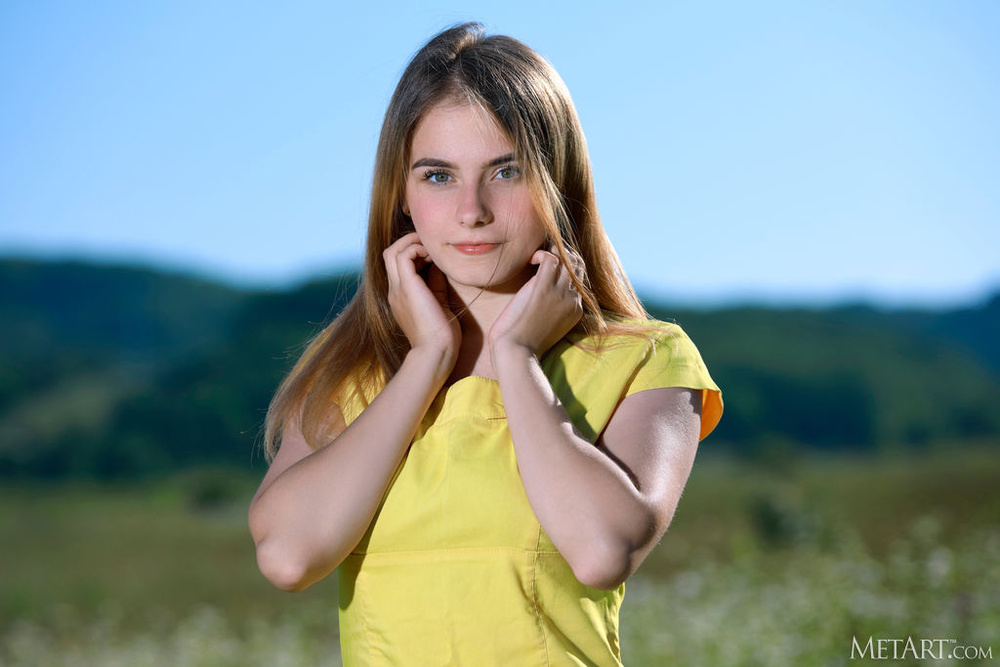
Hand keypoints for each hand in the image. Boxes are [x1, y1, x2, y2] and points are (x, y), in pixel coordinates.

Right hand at [384, 233, 460, 370]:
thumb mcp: (439, 303)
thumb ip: (435, 284)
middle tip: (431, 247)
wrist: (436, 352)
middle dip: (410, 243)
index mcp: (401, 297)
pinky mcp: (406, 287)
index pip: (397, 265)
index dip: (414, 253)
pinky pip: (403, 256)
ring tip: (431, 249)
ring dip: (412, 243)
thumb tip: (438, 266)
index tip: (434, 255)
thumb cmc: (442, 336)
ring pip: (392, 251)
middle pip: (389, 254)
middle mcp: (395, 291)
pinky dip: (417, 249)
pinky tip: (433, 257)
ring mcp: (398, 289)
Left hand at [488, 245, 583, 358]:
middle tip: (546, 253)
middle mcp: (573, 300)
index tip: (553, 263)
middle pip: (577, 267)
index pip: (580, 280)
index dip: (568, 267)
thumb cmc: (524, 345)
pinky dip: (541, 254)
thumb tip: (543, 300)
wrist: (516, 353)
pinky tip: (531, 260)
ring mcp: (560, 294)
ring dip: (553, 251)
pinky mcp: (543, 288)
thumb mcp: (547, 327)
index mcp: (576, 311)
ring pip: (567, 260)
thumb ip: (552, 311)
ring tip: (538, 256)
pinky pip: (551, 259)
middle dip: (564, 255)